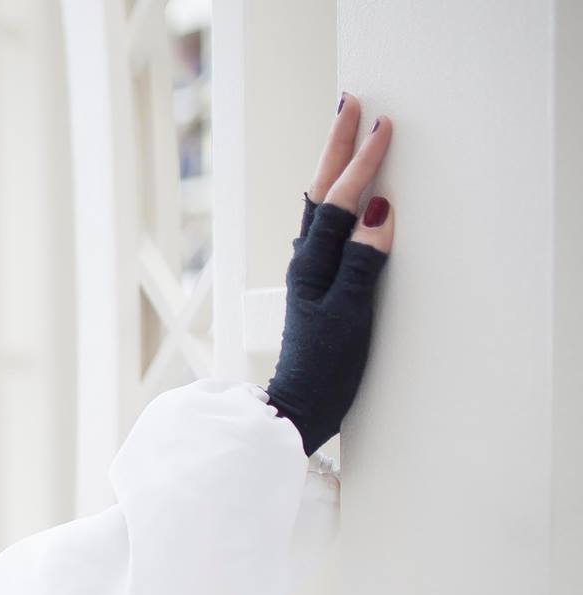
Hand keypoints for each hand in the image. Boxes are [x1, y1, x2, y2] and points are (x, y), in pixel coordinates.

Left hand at [265, 92, 395, 455]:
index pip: (342, 201)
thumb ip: (363, 262)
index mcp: (314, 264)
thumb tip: (379, 212)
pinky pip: (325, 228)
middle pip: (322, 192)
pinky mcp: (315, 286)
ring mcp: (308, 272)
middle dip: (337, 147)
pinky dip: (334, 201)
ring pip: (320, 206)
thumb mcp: (350, 314)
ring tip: (344, 136)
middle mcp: (306, 261)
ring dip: (332, 168)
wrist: (298, 405)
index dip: (362, 163)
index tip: (382, 126)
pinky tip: (340, 198)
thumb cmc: (324, 366)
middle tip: (350, 103)